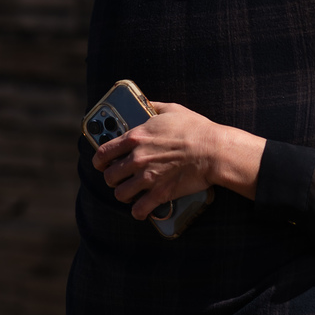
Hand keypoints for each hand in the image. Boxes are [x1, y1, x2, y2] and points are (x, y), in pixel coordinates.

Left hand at [92, 101, 262, 220]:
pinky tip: (141, 209)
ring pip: (120, 194)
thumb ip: (154, 106)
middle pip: (109, 176)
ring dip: (124, 194)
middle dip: (113, 178)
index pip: (103, 153)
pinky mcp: (160, 193)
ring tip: (131, 192)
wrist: (214, 151)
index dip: (99, 161)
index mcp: (136, 138)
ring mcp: (147, 178)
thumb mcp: (173, 110)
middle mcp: (136, 159)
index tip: (102, 163)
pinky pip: (139, 209)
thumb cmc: (196, 129)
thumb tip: (145, 102)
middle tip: (120, 178)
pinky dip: (138, 211)